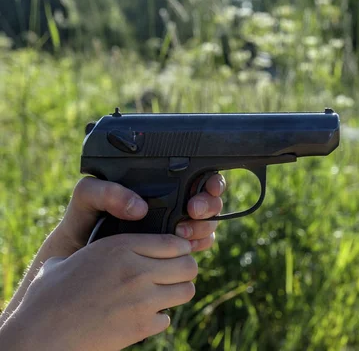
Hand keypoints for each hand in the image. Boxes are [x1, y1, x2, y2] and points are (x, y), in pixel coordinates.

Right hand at [0, 234, 197, 350]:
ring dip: (176, 294)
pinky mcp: (141, 326)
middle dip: (184, 271)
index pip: (174, 242)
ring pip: (186, 291)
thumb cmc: (48, 297)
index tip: (176, 254)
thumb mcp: (70, 260)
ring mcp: (143, 299)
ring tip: (162, 296)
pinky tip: (142, 318)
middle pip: (189, 266)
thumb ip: (94, 251)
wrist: (41, 334)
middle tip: (173, 277)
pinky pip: (167, 319)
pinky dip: (157, 320)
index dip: (179, 249)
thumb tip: (89, 253)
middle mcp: (137, 270)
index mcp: (121, 247)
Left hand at [55, 174, 225, 254]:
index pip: (195, 173)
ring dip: (204, 226)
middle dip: (209, 204)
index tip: (204, 187)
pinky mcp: (176, 250)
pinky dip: (200, 244)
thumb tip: (139, 207)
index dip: (209, 179)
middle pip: (209, 198)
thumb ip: (106, 192)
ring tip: (181, 232)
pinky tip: (186, 247)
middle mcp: (173, 201)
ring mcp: (178, 225)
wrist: (79, 256)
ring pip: (208, 221)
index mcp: (158, 182)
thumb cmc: (83, 221)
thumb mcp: (88, 198)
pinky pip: (200, 244)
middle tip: (193, 210)